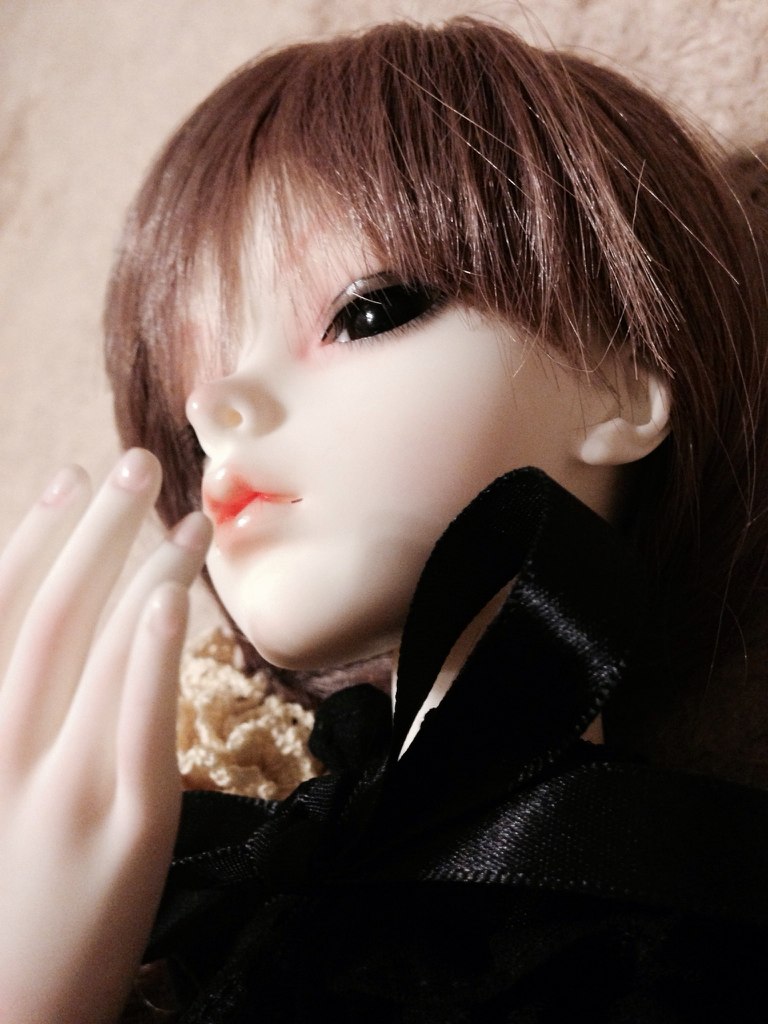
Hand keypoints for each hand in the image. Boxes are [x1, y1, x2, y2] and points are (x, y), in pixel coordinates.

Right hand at [0, 449, 210, 1022]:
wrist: (13, 1019)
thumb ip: (13, 719)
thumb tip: (52, 641)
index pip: (0, 614)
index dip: (31, 537)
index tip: (67, 479)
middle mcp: (2, 748)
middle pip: (51, 611)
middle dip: (95, 530)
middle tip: (135, 461)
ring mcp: (64, 786)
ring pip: (101, 650)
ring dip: (146, 571)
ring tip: (186, 517)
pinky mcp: (127, 826)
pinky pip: (136, 719)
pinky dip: (151, 653)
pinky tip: (171, 597)